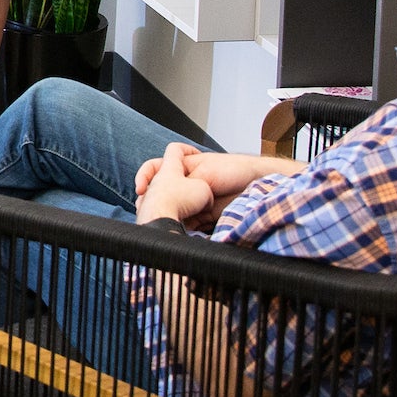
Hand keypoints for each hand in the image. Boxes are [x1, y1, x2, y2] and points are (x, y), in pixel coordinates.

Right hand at [137, 147, 270, 224]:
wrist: (254, 181)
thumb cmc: (233, 169)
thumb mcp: (205, 173)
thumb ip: (186, 183)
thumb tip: (170, 196)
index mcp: (182, 166)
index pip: (155, 168)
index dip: (145, 177)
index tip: (141, 189)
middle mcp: (184, 182)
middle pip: (160, 191)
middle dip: (153, 201)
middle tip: (147, 210)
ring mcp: (192, 198)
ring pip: (173, 208)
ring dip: (169, 214)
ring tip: (163, 222)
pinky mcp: (202, 213)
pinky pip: (187, 220)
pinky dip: (183, 225)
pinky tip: (180, 230)